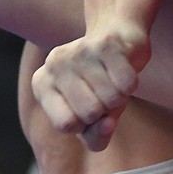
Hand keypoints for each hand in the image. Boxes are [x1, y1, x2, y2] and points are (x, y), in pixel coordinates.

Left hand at [31, 17, 150, 150]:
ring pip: (111, 100)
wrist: (118, 37)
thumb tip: (107, 124)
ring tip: (111, 80)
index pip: (67, 125)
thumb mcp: (92, 119)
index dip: (85, 124)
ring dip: (119, 96)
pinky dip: (131, 83)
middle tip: (102, 91)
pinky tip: (122, 69)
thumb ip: (96, 136)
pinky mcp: (106, 44)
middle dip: (104, 110)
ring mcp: (79, 51)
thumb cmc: (100, 86)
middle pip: (89, 113)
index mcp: (41, 84)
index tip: (87, 108)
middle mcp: (54, 63)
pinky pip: (127, 85)